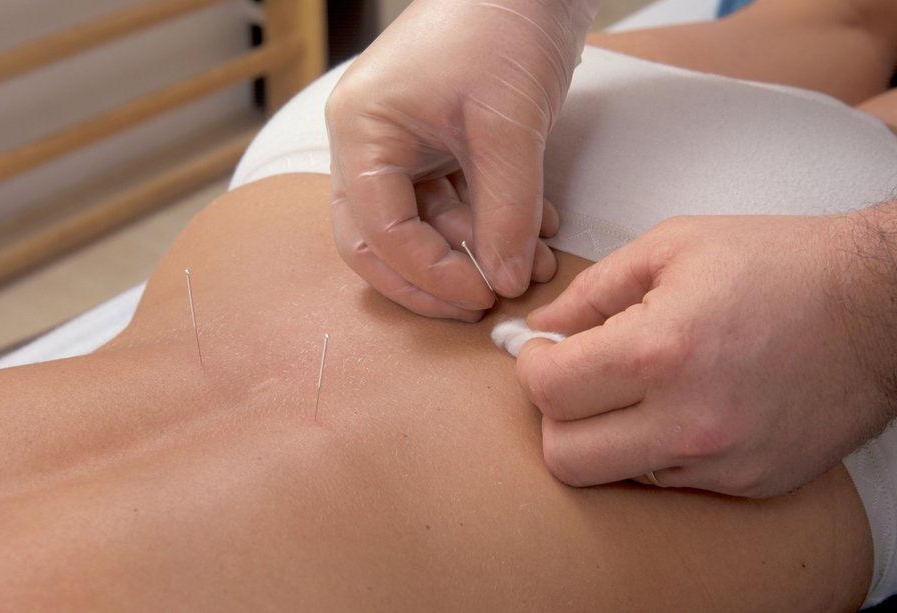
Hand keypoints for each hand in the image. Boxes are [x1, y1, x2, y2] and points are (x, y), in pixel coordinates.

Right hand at [326, 0, 597, 320]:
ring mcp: (403, 142)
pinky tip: (535, 229)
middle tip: (480, 305)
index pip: (377, 230)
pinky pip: (453, 200)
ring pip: (422, 225)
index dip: (428, 274)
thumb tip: (503, 282)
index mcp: (363, 131)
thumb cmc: (502, 24)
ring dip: (474, 251)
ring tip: (530, 264)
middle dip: (431, 278)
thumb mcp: (508, 127)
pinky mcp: (439, 142)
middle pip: (380, 239)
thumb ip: (506, 213)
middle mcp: (371, 142)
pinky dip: (490, 221)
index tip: (481, 297)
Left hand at [516, 211, 896, 496]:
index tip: (542, 352)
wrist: (875, 307)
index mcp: (660, 350)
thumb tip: (542, 327)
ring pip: (614, 475)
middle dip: (554, 416)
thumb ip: (593, 291)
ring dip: (605, 435)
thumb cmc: (782, 266)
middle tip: (574, 380)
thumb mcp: (673, 247)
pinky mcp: (748, 483)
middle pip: (565, 457)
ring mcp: (720, 461)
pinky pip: (669, 480)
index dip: (530, 366)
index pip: (546, 390)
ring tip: (635, 388)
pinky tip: (682, 405)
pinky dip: (657, 448)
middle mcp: (687, 420)